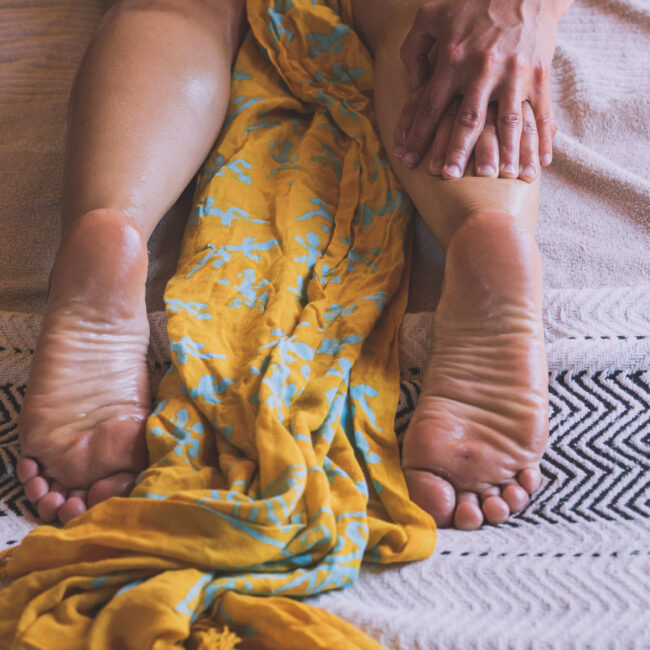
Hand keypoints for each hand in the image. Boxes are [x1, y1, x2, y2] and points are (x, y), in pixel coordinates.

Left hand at [394, 0, 570, 178]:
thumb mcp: (432, 14)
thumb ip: (414, 48)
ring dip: (504, 153)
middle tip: (448, 177)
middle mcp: (482, 68)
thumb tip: (412, 83)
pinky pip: (541, 113)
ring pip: (507, 121)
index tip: (408, 158)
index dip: (417, 134)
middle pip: (466, 119)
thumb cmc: (472, 1)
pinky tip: (541, 163)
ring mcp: (514, 73)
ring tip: (500, 177)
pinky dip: (542, 140)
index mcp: (453, 57)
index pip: (430, 104)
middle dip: (456, 151)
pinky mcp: (539, 74)